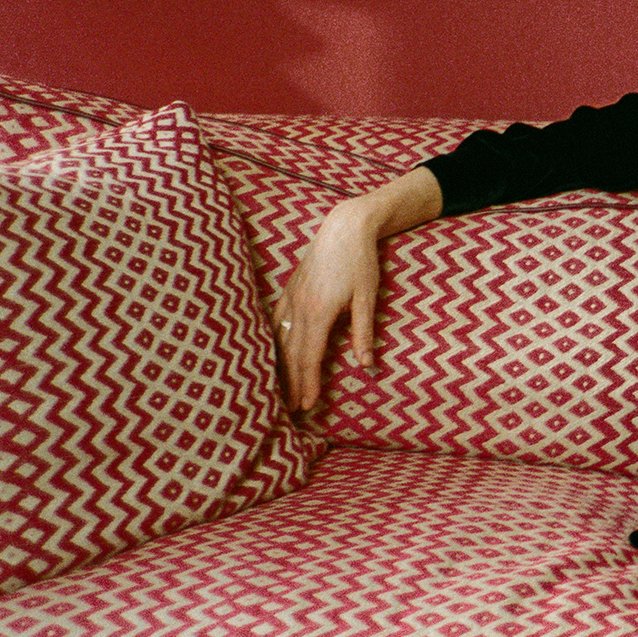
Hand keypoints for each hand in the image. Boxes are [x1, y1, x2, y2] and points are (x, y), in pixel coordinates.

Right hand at [271, 201, 383, 412]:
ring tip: (277, 388)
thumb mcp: (368, 299)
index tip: (306, 404)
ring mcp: (290, 297)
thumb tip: (366, 366)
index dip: (306, 382)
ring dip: (278, 365)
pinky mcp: (288, 289)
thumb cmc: (361, 262)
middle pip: (290, 354)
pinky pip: (274, 321)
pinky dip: (270, 341)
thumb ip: (364, 333)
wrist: (344, 228)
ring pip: (278, 339)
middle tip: (288, 408)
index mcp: (319, 312)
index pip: (309, 357)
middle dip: (289, 382)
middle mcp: (299, 307)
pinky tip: (269, 353)